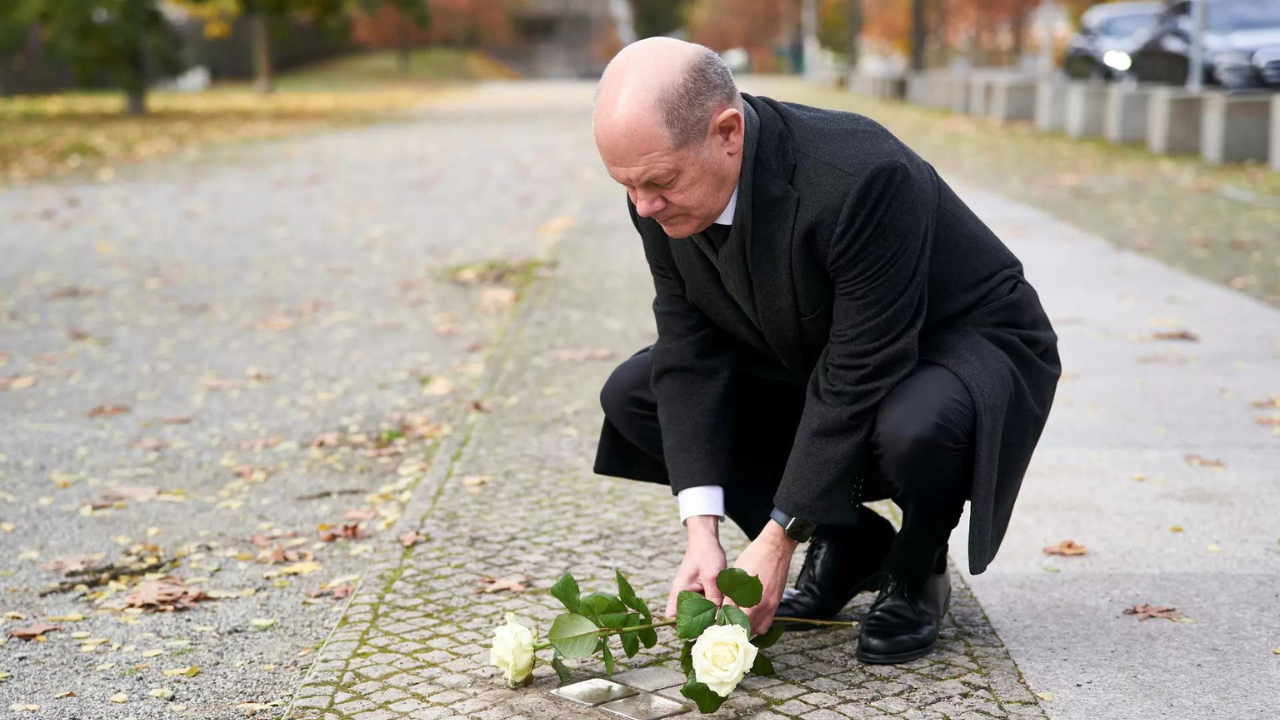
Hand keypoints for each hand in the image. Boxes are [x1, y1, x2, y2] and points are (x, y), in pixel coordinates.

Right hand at [664, 516, 726, 617]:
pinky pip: (706, 605)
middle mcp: (683, 596)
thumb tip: (718, 618)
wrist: (706, 539)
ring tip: (725, 618)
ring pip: (699, 613)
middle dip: (701, 624)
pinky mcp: (701, 592)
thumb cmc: (706, 554)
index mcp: (678, 592)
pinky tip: (726, 607)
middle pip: (687, 618)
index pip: (672, 617)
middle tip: (718, 627)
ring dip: (710, 615)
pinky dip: (714, 607)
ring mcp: (692, 594)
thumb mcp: (712, 576)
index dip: (682, 627)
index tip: (699, 631)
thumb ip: (713, 598)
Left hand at [727, 520, 796, 634]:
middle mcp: (762, 606)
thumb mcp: (736, 576)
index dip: (724, 624)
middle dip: (735, 627)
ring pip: (758, 629)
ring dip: (747, 628)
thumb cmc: (753, 558)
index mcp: (750, 600)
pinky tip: (749, 616)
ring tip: (737, 621)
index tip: (718, 623)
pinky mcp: (777, 603)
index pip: (734, 622)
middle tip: (726, 623)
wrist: (776, 548)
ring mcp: (772, 606)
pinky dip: (757, 623)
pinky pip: (767, 622)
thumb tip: (723, 611)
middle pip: (747, 629)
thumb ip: (730, 597)